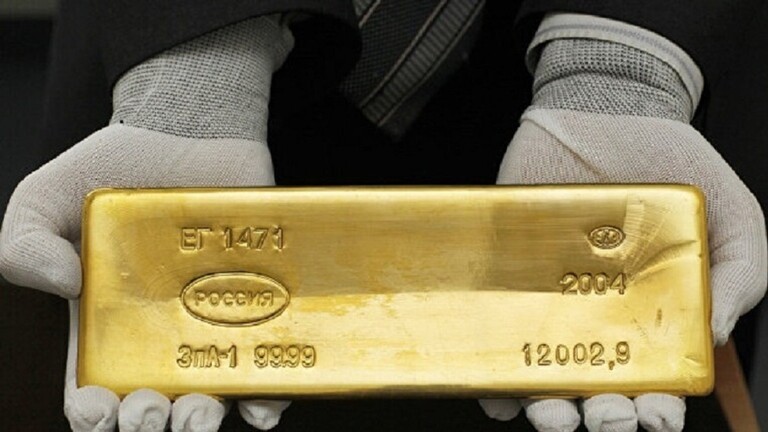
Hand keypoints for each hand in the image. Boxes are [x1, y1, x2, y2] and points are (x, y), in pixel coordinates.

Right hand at [0, 16, 294, 431]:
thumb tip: (60, 284)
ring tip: (198, 414)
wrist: (192, 131)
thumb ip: (25, 239)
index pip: (97, 388)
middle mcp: (164, 330)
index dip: (95, 413)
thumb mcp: (48, 195)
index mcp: (110, 321)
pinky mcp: (265, 301)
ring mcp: (216, 318)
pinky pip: (270, 364)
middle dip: (151, 422)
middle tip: (153, 413)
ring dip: (203, 419)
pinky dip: (267, 396)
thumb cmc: (118, 167)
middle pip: (158, 401)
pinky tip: (262, 403)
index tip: (100, 412)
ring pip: (212, 393)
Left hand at [481, 29, 765, 431]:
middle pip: (595, 387)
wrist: (603, 108)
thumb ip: (739, 272)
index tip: (655, 417)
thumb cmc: (670, 161)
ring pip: (542, 372)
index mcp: (649, 311)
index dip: (655, 409)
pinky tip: (498, 391)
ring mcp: (546, 296)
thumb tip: (712, 337)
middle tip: (605, 419)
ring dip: (545, 409)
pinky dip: (491, 371)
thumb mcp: (732, 212)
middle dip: (601, 417)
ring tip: (551, 416)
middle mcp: (595, 313)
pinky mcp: (502, 273)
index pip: (653, 377)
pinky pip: (493, 331)